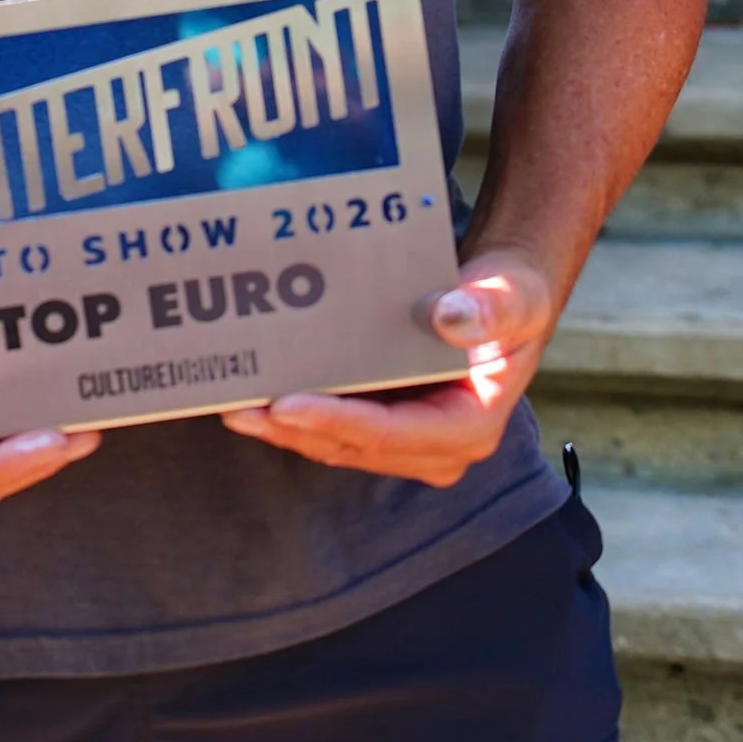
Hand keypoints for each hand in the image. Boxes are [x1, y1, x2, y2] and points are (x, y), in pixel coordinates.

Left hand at [220, 253, 555, 488]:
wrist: (501, 297)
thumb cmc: (511, 295)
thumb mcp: (512, 295)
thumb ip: (490, 306)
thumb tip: (449, 316)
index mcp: (470, 426)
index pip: (391, 434)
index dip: (336, 422)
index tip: (285, 404)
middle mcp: (436, 447)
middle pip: (352, 446)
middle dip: (293, 430)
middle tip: (237, 408)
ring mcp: (406, 440)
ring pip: (333, 442)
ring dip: (282, 427)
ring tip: (230, 403)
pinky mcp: (382, 424)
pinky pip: (331, 426)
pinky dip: (293, 412)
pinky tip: (252, 393)